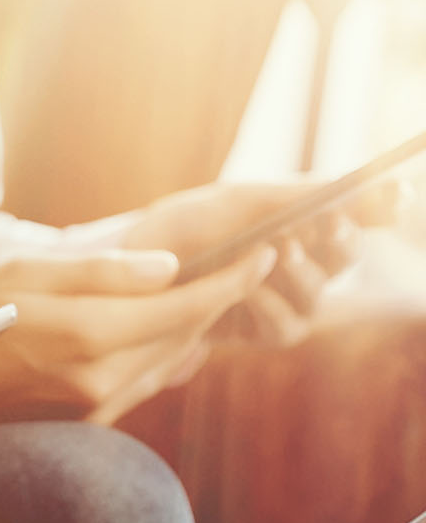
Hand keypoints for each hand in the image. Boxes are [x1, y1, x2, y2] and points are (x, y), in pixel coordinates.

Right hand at [0, 248, 276, 426]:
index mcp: (87, 335)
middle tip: (248, 264)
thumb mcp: (18, 273)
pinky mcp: (80, 423)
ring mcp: (91, 408)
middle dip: (222, 299)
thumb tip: (170, 268)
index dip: (233, 278)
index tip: (264, 253)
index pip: (188, 305)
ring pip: (170, 362)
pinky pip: (144, 385)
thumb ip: (99, 271)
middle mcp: (99, 380)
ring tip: (217, 292)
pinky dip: (165, 354)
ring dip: (197, 327)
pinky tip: (167, 332)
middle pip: (188, 335)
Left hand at [124, 178, 411, 346]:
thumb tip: (393, 190)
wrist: (130, 271)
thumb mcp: (242, 202)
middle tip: (324, 225)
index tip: (367, 201)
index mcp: (300, 221)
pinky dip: (267, 307)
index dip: (371, 210)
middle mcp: (299, 261)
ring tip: (272, 253)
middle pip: (347, 256)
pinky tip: (244, 292)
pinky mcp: (259, 332)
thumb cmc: (184, 227)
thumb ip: (309, 196)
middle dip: (338, 242)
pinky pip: (285, 327)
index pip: (357, 215)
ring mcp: (282, 299)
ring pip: (318, 294)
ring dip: (298, 273)